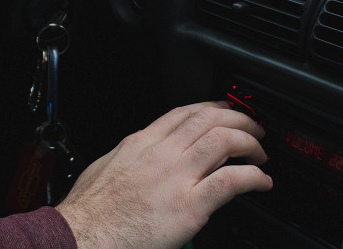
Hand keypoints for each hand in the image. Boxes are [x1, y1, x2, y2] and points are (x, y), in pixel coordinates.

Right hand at [55, 101, 272, 248]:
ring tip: (261, 153)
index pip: (183, 113)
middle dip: (238, 119)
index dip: (211, 107)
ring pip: (224, 141)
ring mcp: (176, 177)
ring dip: (250, 143)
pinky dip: (253, 177)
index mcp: (140, 144)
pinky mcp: (189, 206)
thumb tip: (140, 160)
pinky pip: (231, 181)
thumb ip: (130, 159)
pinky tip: (261, 182)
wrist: (81, 236)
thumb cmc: (89, 213)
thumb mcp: (106, 168)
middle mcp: (161, 154)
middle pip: (209, 119)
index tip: (224, 110)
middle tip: (253, 129)